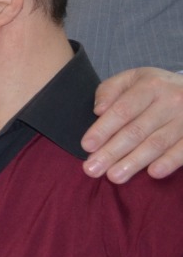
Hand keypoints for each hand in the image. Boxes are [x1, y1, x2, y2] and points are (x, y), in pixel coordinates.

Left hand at [83, 67, 182, 181]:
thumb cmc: (156, 88)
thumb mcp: (132, 79)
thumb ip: (110, 90)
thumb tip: (99, 110)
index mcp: (150, 86)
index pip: (122, 110)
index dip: (103, 129)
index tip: (86, 146)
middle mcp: (171, 101)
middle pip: (136, 131)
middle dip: (112, 152)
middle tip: (92, 169)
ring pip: (157, 143)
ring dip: (134, 162)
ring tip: (114, 177)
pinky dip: (169, 162)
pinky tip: (153, 173)